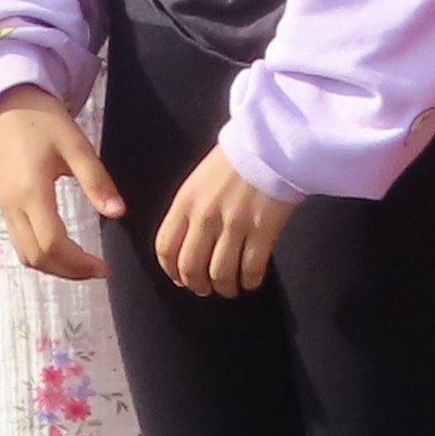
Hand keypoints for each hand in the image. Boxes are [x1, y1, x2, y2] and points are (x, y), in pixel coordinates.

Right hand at [0, 91, 119, 283]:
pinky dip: (42, 255)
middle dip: (69, 271)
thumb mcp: (76, 146)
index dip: (79, 263)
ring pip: (25, 255)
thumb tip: (119, 213)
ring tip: (82, 264)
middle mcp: (12, 205)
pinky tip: (63, 248)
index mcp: (31, 192)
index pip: (53, 244)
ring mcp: (4, 207)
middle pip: (37, 257)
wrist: (8, 105)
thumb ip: (96, 181)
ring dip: (54, 267)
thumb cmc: (44, 121)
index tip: (105, 266)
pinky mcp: (3, 204)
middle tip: (98, 270)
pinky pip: (19, 243)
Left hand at [151, 147, 295, 296]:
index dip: (171, 270)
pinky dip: (250, 281)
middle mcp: (205, 217)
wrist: (269, 146)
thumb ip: (187, 212)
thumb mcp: (196, 183)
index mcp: (184, 203)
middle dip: (196, 285)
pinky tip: (251, 281)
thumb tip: (184, 246)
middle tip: (205, 289)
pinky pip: (252, 268)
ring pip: (221, 273)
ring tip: (230, 288)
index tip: (179, 279)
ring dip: (224, 288)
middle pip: (190, 267)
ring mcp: (234, 225)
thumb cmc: (231, 163)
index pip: (165, 248)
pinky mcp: (263, 231)